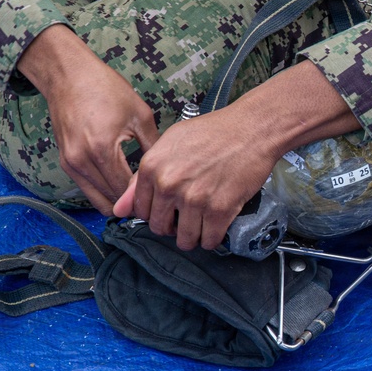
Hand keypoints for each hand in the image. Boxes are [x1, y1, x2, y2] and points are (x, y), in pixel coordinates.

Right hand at [18, 25, 158, 212]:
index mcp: (102, 149)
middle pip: (113, 200)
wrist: (68, 75)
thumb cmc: (105, 89)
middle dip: (133, 203)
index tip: (161, 197)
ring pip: (98, 199)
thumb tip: (166, 170)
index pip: (127, 190)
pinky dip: (104, 193)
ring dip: (118, 202)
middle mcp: (82, 161)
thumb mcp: (140, 114)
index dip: (146, 197)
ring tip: (139, 197)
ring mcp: (70, 163)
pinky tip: (121, 187)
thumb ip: (154, 146)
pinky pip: (87, 189)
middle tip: (154, 201)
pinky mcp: (65, 162)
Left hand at [114, 60, 360, 250]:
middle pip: (160, 228)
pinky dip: (213, 238)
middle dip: (172, 227)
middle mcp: (169, 185)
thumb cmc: (212, 133)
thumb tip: (121, 210)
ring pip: (184, 239)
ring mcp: (194, 199)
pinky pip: (209, 240)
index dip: (154, 213)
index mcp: (152, 168)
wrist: (251, 130)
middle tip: (188, 216)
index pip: (139, 211)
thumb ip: (142, 178)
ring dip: (193, 236)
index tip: (167, 209)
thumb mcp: (170, 144)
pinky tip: (217, 226)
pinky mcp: (219, 210)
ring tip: (203, 223)